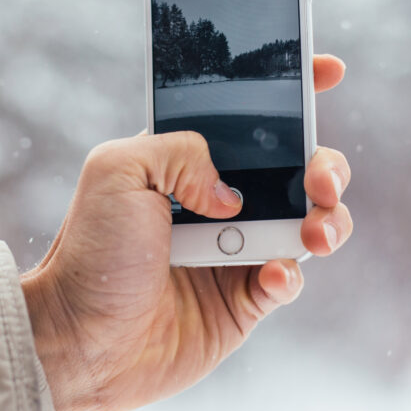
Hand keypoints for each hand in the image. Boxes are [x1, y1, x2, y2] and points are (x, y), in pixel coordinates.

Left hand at [20, 55, 352, 410]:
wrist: (81, 340)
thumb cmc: (89, 253)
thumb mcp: (118, 170)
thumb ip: (181, 151)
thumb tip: (232, 192)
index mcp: (189, 162)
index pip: (247, 116)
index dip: (292, 91)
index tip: (328, 70)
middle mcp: (219, 202)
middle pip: (298, 169)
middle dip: (325, 166)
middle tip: (319, 181)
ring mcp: (236, 251)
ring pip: (310, 223)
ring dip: (327, 221)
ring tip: (313, 234)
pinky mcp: (244, 300)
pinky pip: (289, 278)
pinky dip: (288, 275)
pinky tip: (267, 277)